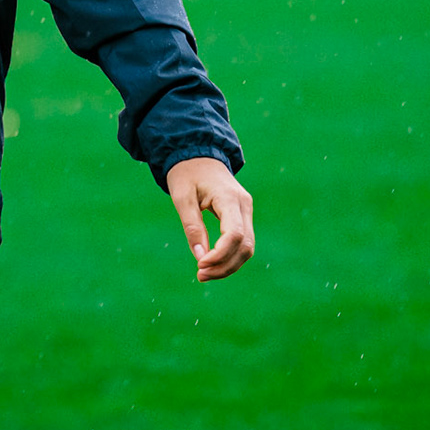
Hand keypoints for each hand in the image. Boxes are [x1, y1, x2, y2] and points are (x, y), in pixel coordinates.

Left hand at [165, 157, 253, 282]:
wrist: (197, 154)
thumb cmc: (186, 173)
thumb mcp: (182, 198)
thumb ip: (192, 227)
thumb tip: (201, 258)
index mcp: (229, 198)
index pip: (235, 234)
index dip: (220, 255)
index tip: (200, 264)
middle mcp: (244, 204)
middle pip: (245, 245)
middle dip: (225, 265)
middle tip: (200, 275)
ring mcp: (246, 210)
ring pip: (247, 247)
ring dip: (229, 265)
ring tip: (204, 273)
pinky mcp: (242, 215)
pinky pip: (243, 241)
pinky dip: (230, 256)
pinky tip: (213, 263)